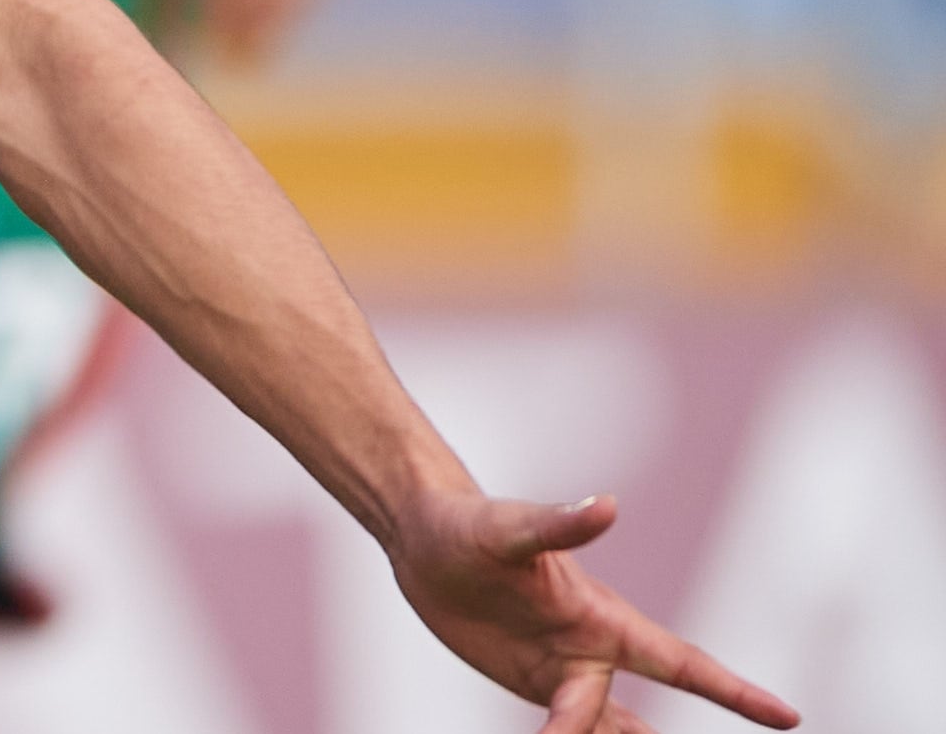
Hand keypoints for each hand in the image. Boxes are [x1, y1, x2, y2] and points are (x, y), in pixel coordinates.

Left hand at [385, 487, 795, 731]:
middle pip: (641, 717)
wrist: (426, 540)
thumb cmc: (471, 526)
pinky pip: (568, 728)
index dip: (735, 692)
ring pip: (606, 729)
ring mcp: (563, 671)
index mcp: (604, 618)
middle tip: (751, 732)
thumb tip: (605, 504)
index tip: (788, 718)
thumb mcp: (509, 529)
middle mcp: (592, 651)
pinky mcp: (531, 683)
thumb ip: (559, 525)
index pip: (681, 663)